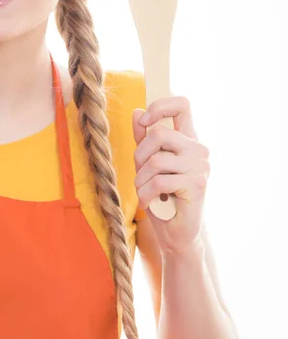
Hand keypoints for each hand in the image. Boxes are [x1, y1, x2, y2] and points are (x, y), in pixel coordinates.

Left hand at [132, 97, 209, 255]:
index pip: (182, 105)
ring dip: (141, 180)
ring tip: (145, 191)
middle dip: (139, 156)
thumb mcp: (147, 165)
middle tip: (141, 175)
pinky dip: (146, 194)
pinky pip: (160, 181)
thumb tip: (137, 112)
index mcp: (188, 139)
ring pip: (156, 160)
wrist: (175, 233)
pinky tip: (149, 203)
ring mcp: (201, 166)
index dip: (160, 106)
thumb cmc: (162, 197)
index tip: (144, 121)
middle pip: (159, 134)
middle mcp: (198, 149)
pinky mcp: (197, 185)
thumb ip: (144, 140)